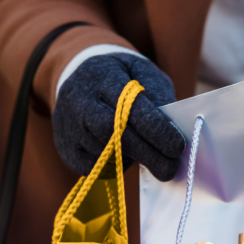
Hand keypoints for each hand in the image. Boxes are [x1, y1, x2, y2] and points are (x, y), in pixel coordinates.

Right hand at [53, 53, 184, 180]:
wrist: (81, 75)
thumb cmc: (123, 77)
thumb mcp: (144, 74)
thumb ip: (159, 97)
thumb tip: (173, 131)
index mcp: (103, 76)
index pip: (130, 106)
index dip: (156, 130)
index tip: (177, 147)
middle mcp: (79, 100)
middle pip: (113, 133)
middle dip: (147, 154)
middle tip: (169, 170)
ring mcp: (68, 125)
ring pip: (104, 154)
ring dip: (131, 159)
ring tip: (144, 150)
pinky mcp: (66, 148)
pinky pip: (93, 168)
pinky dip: (113, 167)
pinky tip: (121, 154)